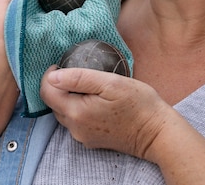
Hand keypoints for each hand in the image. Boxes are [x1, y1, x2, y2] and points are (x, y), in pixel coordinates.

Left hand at [40, 66, 204, 184]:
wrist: (158, 133)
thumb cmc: (138, 104)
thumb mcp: (110, 82)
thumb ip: (79, 78)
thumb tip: (53, 76)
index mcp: (77, 112)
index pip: (47, 92)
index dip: (50, 75)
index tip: (61, 64)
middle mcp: (75, 128)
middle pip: (53, 103)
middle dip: (59, 86)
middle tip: (76, 71)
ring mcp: (83, 136)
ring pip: (64, 112)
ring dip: (68, 97)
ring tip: (87, 84)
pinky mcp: (91, 140)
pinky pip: (76, 121)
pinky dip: (78, 107)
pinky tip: (94, 99)